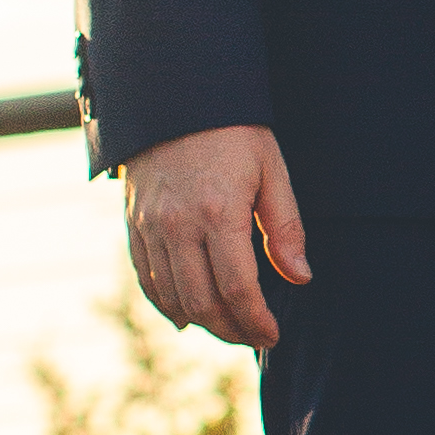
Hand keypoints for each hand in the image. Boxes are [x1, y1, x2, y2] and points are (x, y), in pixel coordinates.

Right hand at [124, 124, 312, 354]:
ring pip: (172, 296)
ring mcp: (150, 226)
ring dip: (202, 322)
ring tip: (229, 327)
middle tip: (254, 336)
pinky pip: (146, 278)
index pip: (237, 289)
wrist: (175, 97)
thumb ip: (286, 228)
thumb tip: (300, 278)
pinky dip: (167, 304)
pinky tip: (188, 316)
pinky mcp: (133, 223)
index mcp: (219, 212)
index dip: (256, 321)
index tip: (272, 334)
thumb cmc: (234, 133)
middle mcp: (178, 224)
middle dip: (231, 330)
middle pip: (202, 302)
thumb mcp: (271, 171)